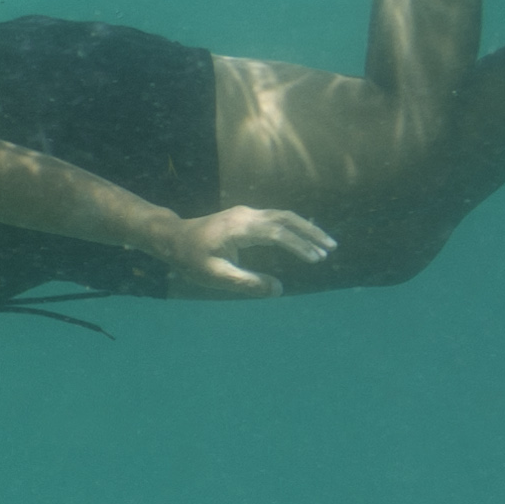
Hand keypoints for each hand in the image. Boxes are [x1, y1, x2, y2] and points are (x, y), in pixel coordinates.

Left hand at [157, 205, 337, 297]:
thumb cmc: (191, 259)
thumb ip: (247, 283)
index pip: (277, 233)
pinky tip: (305, 240)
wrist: (173, 238)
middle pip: (287, 218)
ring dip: (305, 229)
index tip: (315, 259)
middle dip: (311, 233)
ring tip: (325, 246)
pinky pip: (276, 219)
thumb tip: (278, 290)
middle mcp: (246, 215)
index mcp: (240, 227)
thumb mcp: (216, 276)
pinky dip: (294, 228)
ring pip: (284, 216)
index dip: (298, 246)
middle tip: (331, 248)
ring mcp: (247, 213)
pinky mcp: (247, 217)